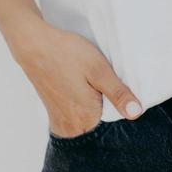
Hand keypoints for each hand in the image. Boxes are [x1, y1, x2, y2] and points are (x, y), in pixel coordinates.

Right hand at [9, 22, 144, 135]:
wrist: (35, 45)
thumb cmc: (67, 54)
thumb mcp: (99, 70)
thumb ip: (118, 94)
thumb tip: (136, 113)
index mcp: (85, 119)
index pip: (114, 117)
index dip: (114, 98)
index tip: (106, 81)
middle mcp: (71, 127)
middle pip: (98, 119)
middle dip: (101, 102)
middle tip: (94, 79)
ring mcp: (59, 121)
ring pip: (86, 117)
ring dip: (89, 101)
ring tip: (82, 80)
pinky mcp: (52, 113)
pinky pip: (74, 114)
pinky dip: (78, 101)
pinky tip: (75, 83)